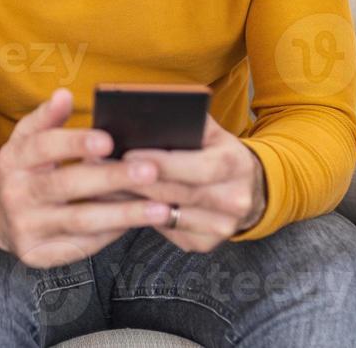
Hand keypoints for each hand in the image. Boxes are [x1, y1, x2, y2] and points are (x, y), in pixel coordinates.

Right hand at [0, 88, 175, 267]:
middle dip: (111, 178)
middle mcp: (16, 193)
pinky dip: (113, 234)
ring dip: (124, 214)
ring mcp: (26, 226)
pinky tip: (140, 223)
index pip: (43, 147)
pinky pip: (82, 245)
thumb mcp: (26, 140)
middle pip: (67, 185)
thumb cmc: (25, 170)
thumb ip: (47, 118)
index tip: (109, 140)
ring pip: (81, 221)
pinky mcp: (39, 254)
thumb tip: (64, 94)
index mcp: (13, 158)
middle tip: (150, 171)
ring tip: (161, 208)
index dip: (74, 143)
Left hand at [119, 114, 267, 252]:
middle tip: (107, 171)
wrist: (248, 188)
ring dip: (135, 203)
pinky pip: (168, 231)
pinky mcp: (205, 243)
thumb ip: (188, 121)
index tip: (129, 154)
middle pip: (181, 193)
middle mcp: (235, 200)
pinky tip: (124, 204)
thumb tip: (148, 112)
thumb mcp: (211, 132)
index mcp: (237, 164)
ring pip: (170, 216)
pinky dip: (144, 218)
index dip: (163, 163)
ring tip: (107, 186)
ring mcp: (222, 226)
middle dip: (141, 182)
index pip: (199, 167)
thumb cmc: (217, 152)